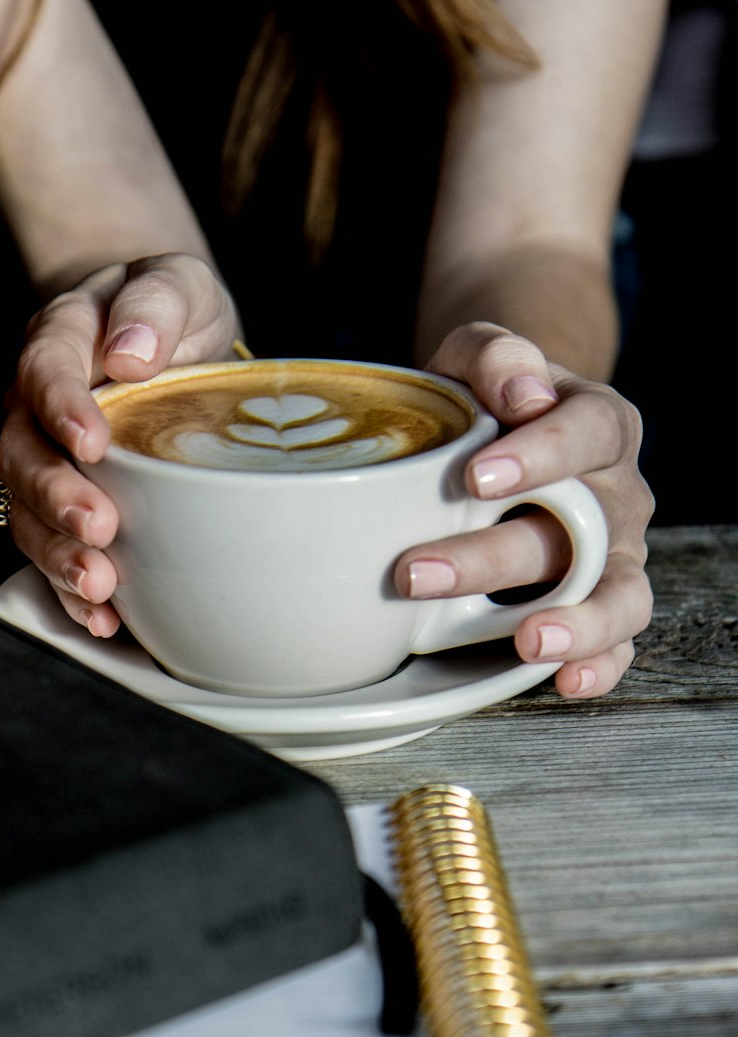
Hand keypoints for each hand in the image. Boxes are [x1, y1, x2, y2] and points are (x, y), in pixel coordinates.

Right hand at [0, 253, 240, 634]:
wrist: (163, 343)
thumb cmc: (169, 312)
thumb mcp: (180, 280)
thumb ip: (157, 301)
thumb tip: (130, 351)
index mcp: (61, 339)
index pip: (43, 369)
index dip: (60, 407)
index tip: (92, 442)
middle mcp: (34, 404)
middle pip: (21, 454)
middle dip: (54, 497)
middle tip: (99, 528)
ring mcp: (42, 458)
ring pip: (24, 511)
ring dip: (56, 555)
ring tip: (99, 587)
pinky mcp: (61, 503)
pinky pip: (50, 549)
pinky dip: (69, 590)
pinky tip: (102, 616)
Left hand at [393, 322, 653, 696]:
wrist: (501, 434)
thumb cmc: (486, 400)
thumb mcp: (477, 355)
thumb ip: (496, 355)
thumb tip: (521, 389)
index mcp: (599, 424)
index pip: (589, 433)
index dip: (540, 455)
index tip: (476, 478)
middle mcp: (618, 494)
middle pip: (584, 529)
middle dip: (497, 558)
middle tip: (415, 573)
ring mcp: (616, 556)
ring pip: (621, 594)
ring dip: (577, 622)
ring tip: (528, 640)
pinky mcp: (598, 604)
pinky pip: (618, 642)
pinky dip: (600, 665)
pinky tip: (565, 681)